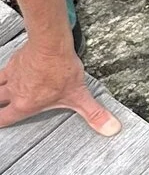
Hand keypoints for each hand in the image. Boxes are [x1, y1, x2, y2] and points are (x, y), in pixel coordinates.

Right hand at [0, 42, 120, 135]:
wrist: (51, 46)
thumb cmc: (61, 70)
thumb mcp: (80, 96)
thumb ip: (94, 114)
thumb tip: (111, 129)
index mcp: (26, 104)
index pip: (4, 118)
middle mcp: (15, 92)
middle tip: (0, 107)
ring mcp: (13, 76)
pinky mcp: (14, 63)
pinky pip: (3, 71)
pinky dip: (3, 74)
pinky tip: (8, 72)